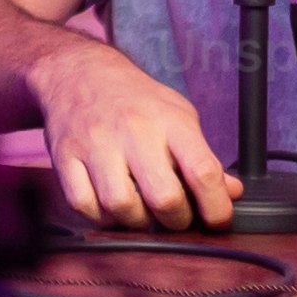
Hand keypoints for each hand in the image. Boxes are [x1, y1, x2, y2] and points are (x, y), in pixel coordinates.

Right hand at [22, 35, 238, 230]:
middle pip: (164, 197)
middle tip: (176, 218)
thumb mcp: (179, 117)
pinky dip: (100, 217)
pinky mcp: (65, 157)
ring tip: (142, 212)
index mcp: (170, 121)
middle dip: (176, 221)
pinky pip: (83, 204)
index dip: (216, 206)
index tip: (218, 220)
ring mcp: (95, 144)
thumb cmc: (136, 101)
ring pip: (121, 207)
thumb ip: (204, 158)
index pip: (203, 171)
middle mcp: (133, 131)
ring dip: (137, 223)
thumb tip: (232, 192)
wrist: (80, 73)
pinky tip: (111, 208)